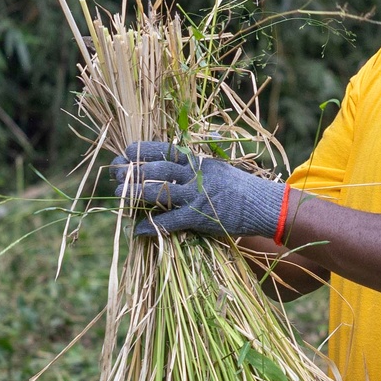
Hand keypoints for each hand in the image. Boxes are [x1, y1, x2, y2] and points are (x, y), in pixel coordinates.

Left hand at [110, 141, 284, 239]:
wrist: (266, 206)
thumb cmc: (242, 190)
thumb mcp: (219, 169)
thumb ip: (198, 167)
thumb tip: (177, 166)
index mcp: (198, 161)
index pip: (164, 150)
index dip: (141, 151)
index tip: (124, 153)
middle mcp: (195, 174)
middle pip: (157, 169)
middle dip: (132, 171)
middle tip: (114, 174)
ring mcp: (198, 195)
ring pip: (161, 192)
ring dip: (137, 194)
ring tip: (119, 197)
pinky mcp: (202, 217)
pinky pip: (172, 221)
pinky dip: (153, 225)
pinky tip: (138, 229)